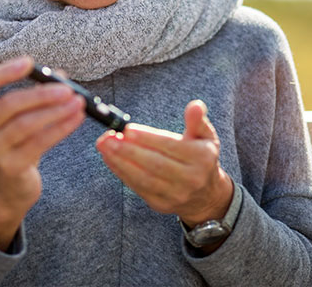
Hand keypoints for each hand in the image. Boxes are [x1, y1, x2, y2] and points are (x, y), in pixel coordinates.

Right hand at [0, 56, 84, 249]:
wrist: (9, 188)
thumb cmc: (18, 143)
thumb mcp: (22, 118)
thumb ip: (37, 95)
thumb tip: (61, 77)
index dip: (4, 71)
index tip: (29, 62)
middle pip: (9, 104)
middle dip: (41, 94)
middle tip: (68, 89)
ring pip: (24, 125)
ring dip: (55, 112)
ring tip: (78, 103)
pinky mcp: (9, 167)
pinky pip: (37, 144)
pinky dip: (59, 129)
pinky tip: (75, 120)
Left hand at [96, 99, 232, 226]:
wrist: (206, 195)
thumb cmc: (201, 157)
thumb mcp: (205, 137)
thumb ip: (197, 120)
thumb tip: (195, 106)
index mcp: (202, 158)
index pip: (170, 146)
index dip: (148, 138)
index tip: (128, 129)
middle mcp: (191, 179)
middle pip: (155, 164)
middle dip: (128, 150)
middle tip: (108, 137)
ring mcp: (176, 194)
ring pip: (144, 178)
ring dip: (120, 162)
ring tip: (105, 146)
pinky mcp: (161, 204)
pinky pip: (138, 188)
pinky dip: (122, 173)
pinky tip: (110, 159)